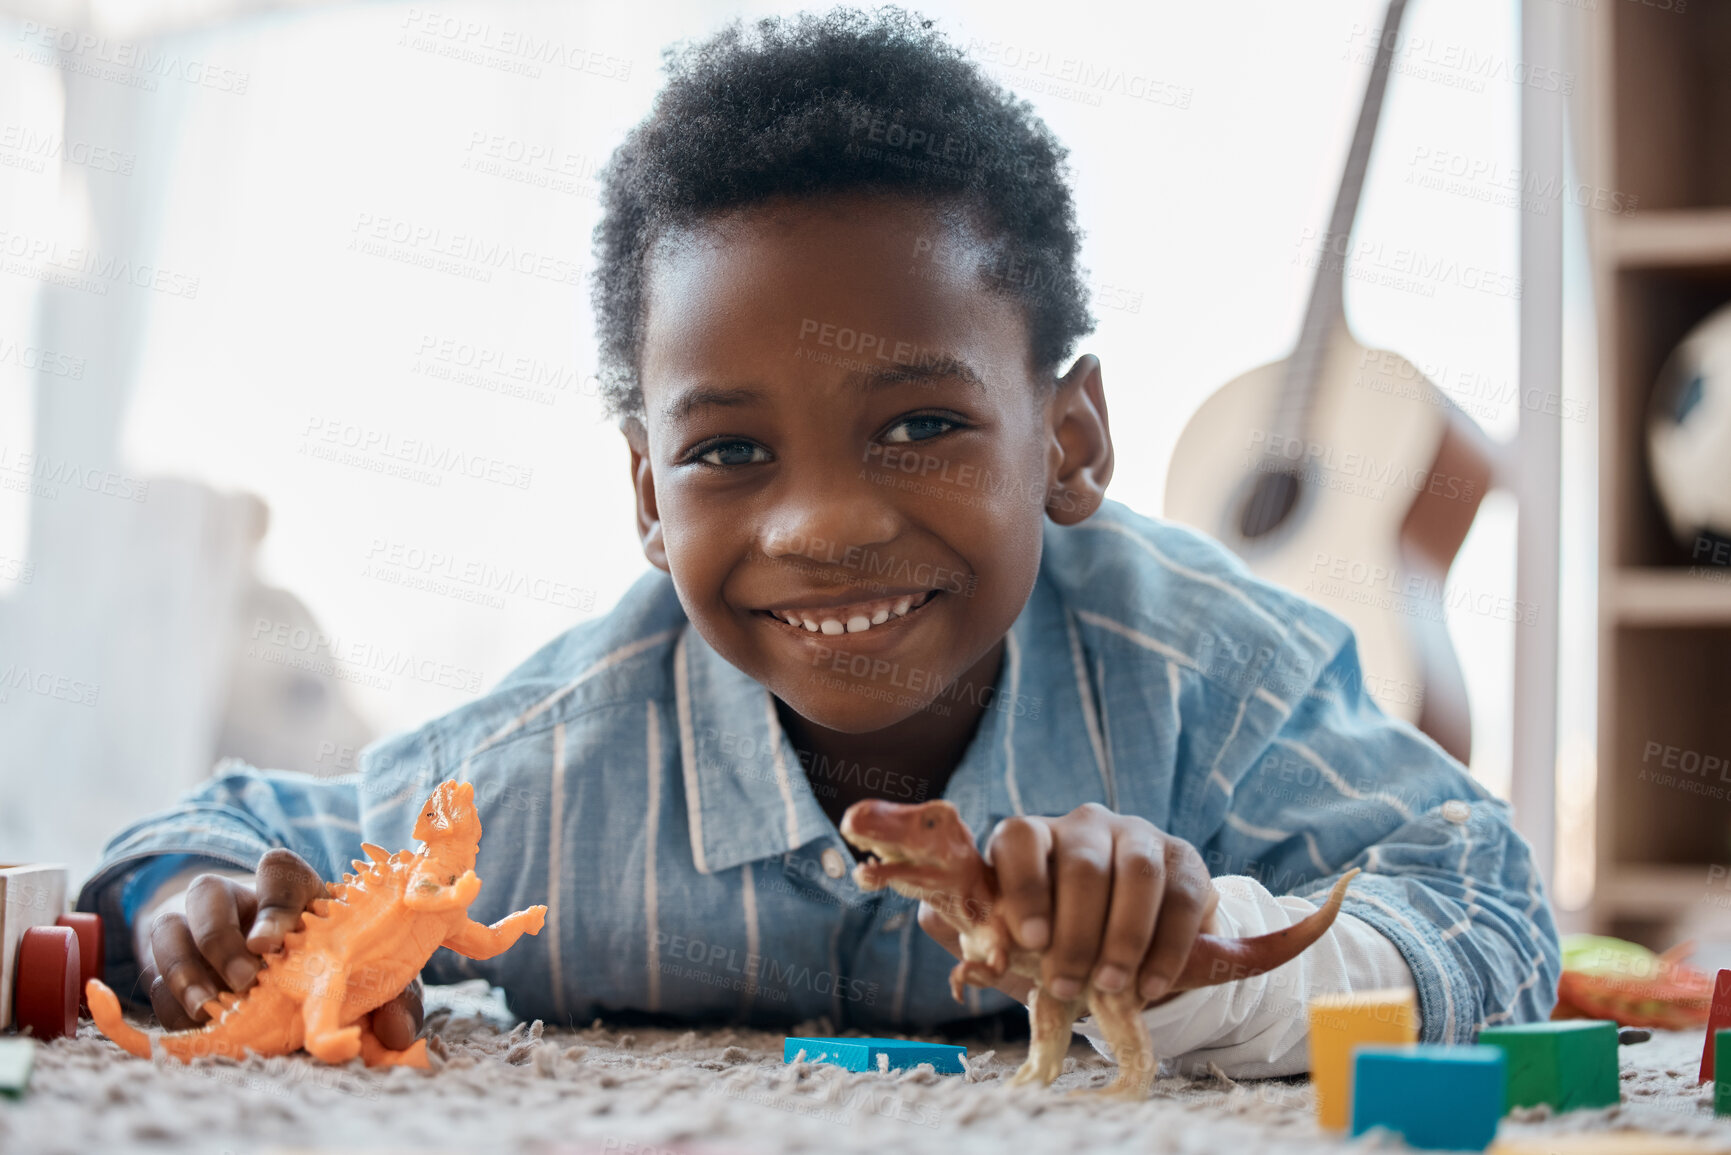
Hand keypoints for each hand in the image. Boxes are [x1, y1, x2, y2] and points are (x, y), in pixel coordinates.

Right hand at [137, 847, 424, 1047]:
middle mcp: (236, 898)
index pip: (279, 870)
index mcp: (291, 891)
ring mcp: (191, 927)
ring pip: (170, 930)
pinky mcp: (163, 963)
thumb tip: (399, 1033)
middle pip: (210, 895)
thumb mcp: (358, 972)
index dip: (274, 902)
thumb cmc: (322, 962)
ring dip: (187, 971)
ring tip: (212, 1007)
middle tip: (246, 980)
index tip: (272, 941)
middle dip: (223, 940)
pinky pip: (152, 976)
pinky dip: (169, 1002)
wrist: (259, 965)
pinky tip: (195, 1023)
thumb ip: (392, 995)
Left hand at [916, 803, 1217, 1004]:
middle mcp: (1085, 825)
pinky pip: (1182, 897)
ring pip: (1137, 874)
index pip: (1022, 838)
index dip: (1025, 886)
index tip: (1031, 940)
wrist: (1128, 949)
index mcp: (1033, 836)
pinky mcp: (1185, 860)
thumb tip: (932, 914)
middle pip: (1083, 863)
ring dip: (1125, 937)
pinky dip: (1168, 946)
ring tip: (1114, 987)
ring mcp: (1139, 837)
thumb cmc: (1057, 940)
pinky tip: (1152, 986)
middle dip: (1077, 932)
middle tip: (1070, 986)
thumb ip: (976, 931)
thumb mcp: (1016, 943)